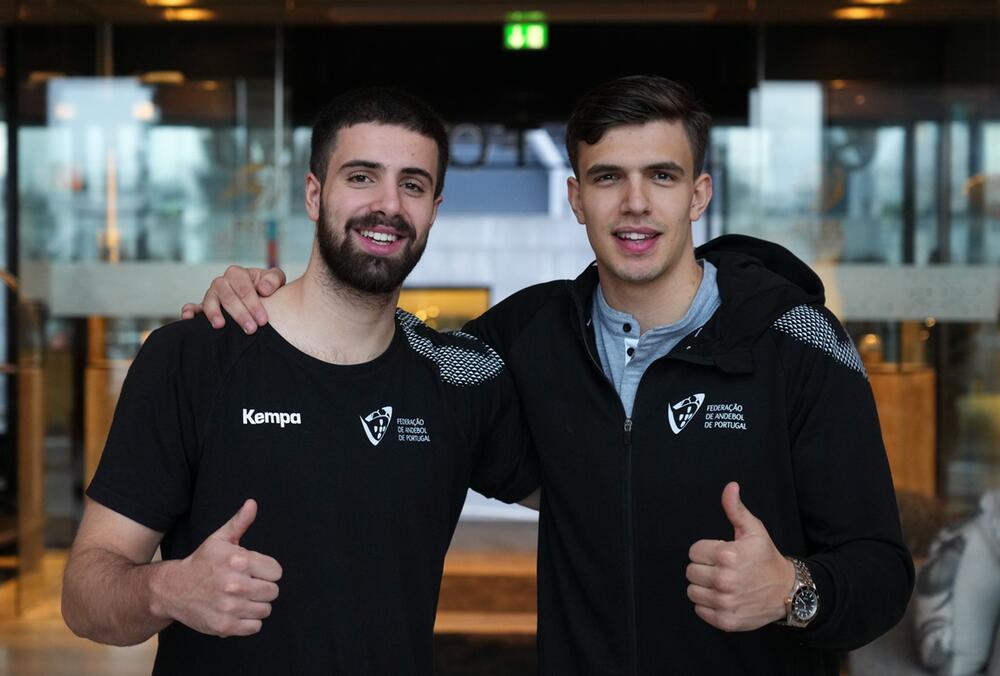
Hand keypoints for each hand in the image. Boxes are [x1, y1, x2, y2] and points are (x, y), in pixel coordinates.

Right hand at [150, 499, 281, 636]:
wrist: (173, 589)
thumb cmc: (201, 563)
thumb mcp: (219, 539)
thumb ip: (240, 522)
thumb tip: (252, 504)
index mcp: (238, 560)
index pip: (277, 571)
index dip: (267, 571)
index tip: (256, 571)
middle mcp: (235, 584)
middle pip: (273, 591)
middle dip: (263, 587)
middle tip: (248, 585)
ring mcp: (229, 607)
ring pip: (265, 610)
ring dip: (256, 605)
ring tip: (241, 598)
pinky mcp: (224, 626)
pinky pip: (254, 627)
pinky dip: (248, 622)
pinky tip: (236, 611)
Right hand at [180, 266, 285, 333]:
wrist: (260, 296)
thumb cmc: (267, 288)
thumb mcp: (275, 279)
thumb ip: (273, 279)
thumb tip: (264, 289)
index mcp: (237, 274)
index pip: (244, 289)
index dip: (254, 304)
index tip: (263, 320)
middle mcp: (221, 282)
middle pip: (228, 297)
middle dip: (239, 314)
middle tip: (250, 329)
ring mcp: (211, 294)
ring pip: (209, 302)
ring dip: (214, 313)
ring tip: (220, 326)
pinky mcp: (203, 306)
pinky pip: (193, 307)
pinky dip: (189, 311)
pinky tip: (188, 318)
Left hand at [686, 482, 794, 631]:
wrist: (788, 591)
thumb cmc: (766, 558)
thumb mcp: (754, 530)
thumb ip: (736, 509)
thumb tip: (730, 487)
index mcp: (727, 555)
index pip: (694, 551)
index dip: (706, 551)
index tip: (721, 553)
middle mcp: (724, 580)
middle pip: (691, 571)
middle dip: (704, 568)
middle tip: (722, 569)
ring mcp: (724, 602)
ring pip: (692, 591)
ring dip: (703, 587)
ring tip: (721, 583)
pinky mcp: (725, 621)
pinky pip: (699, 610)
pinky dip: (708, 605)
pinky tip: (723, 597)